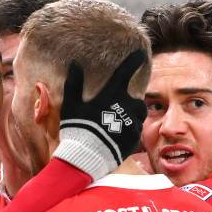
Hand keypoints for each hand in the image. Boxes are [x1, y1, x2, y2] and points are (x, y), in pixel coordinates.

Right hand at [53, 50, 147, 180]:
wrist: (87, 156)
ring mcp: (132, 123)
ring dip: (133, 116)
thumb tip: (75, 64)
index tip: (140, 55)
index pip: (126, 72)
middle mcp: (127, 106)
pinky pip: (136, 132)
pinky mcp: (134, 139)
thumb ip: (74, 84)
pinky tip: (119, 137)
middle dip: (132, 102)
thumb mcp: (71, 105)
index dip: (134, 61)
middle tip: (122, 108)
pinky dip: (130, 131)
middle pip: (137, 99)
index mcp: (112, 95)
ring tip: (122, 123)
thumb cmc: (77, 129)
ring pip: (140, 115)